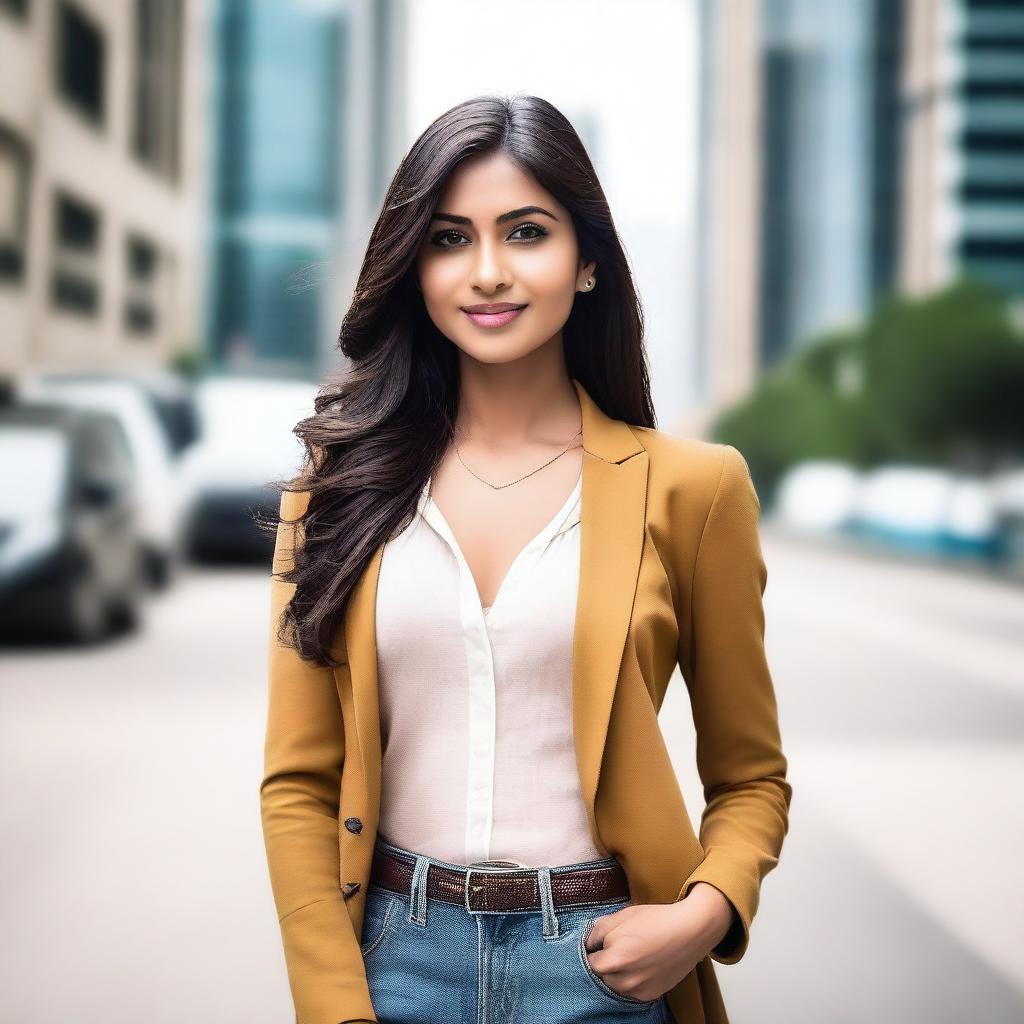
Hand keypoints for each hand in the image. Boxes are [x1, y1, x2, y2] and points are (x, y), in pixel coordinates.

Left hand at [582, 886, 734, 1002]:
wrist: (690, 931)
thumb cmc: (657, 920)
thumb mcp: (622, 915)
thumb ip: (598, 930)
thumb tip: (588, 943)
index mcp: (616, 958)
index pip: (590, 962)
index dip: (593, 951)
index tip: (599, 945)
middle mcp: (626, 979)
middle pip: (601, 976)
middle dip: (604, 963)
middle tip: (616, 948)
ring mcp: (639, 989)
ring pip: (614, 986)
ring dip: (615, 974)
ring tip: (629, 957)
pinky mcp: (650, 995)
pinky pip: (630, 992)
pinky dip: (630, 981)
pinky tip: (640, 966)